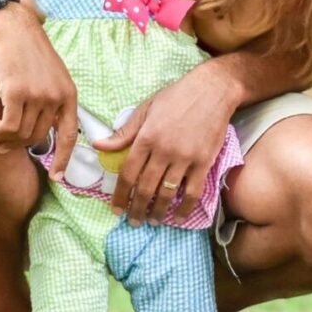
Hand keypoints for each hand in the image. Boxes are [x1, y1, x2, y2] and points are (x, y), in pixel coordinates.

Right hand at [0, 3, 75, 179]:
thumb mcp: (49, 76)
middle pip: (38, 137)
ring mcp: (38, 95)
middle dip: (18, 146)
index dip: (64, 159)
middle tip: (2, 146)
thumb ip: (49, 101)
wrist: (10, 27)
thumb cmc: (26, 52)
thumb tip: (39, 133)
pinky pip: (8, 126)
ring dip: (4, 138)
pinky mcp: (17, 93)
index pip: (70, 134)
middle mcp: (57, 96)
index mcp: (69, 94)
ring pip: (21, 133)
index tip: (57, 177)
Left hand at [99, 61, 237, 224]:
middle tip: (133, 221)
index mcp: (146, 137)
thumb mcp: (146, 109)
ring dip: (158, 211)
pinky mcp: (204, 161)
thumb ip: (124, 132)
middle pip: (146, 188)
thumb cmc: (177, 96)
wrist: (212, 89)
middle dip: (137, 208)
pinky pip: (193, 191)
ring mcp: (185, 157)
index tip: (116, 209)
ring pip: (167, 193)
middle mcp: (164, 150)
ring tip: (153, 221)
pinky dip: (185, 208)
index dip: (120, 195)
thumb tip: (99, 145)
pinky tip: (178, 216)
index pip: (128, 173)